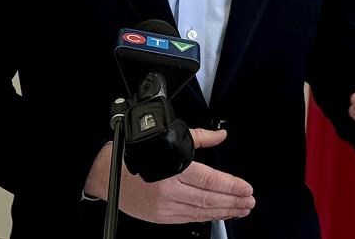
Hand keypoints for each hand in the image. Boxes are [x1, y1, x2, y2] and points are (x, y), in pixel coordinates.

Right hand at [84, 128, 254, 223]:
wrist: (105, 175)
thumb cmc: (131, 155)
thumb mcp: (167, 138)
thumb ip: (199, 138)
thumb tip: (220, 135)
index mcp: (171, 170)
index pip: (209, 180)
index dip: (231, 186)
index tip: (247, 188)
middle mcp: (169, 191)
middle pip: (209, 199)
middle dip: (233, 201)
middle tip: (249, 201)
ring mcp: (165, 207)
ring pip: (201, 212)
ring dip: (225, 212)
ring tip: (241, 209)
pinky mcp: (161, 217)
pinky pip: (189, 219)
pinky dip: (206, 217)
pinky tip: (218, 214)